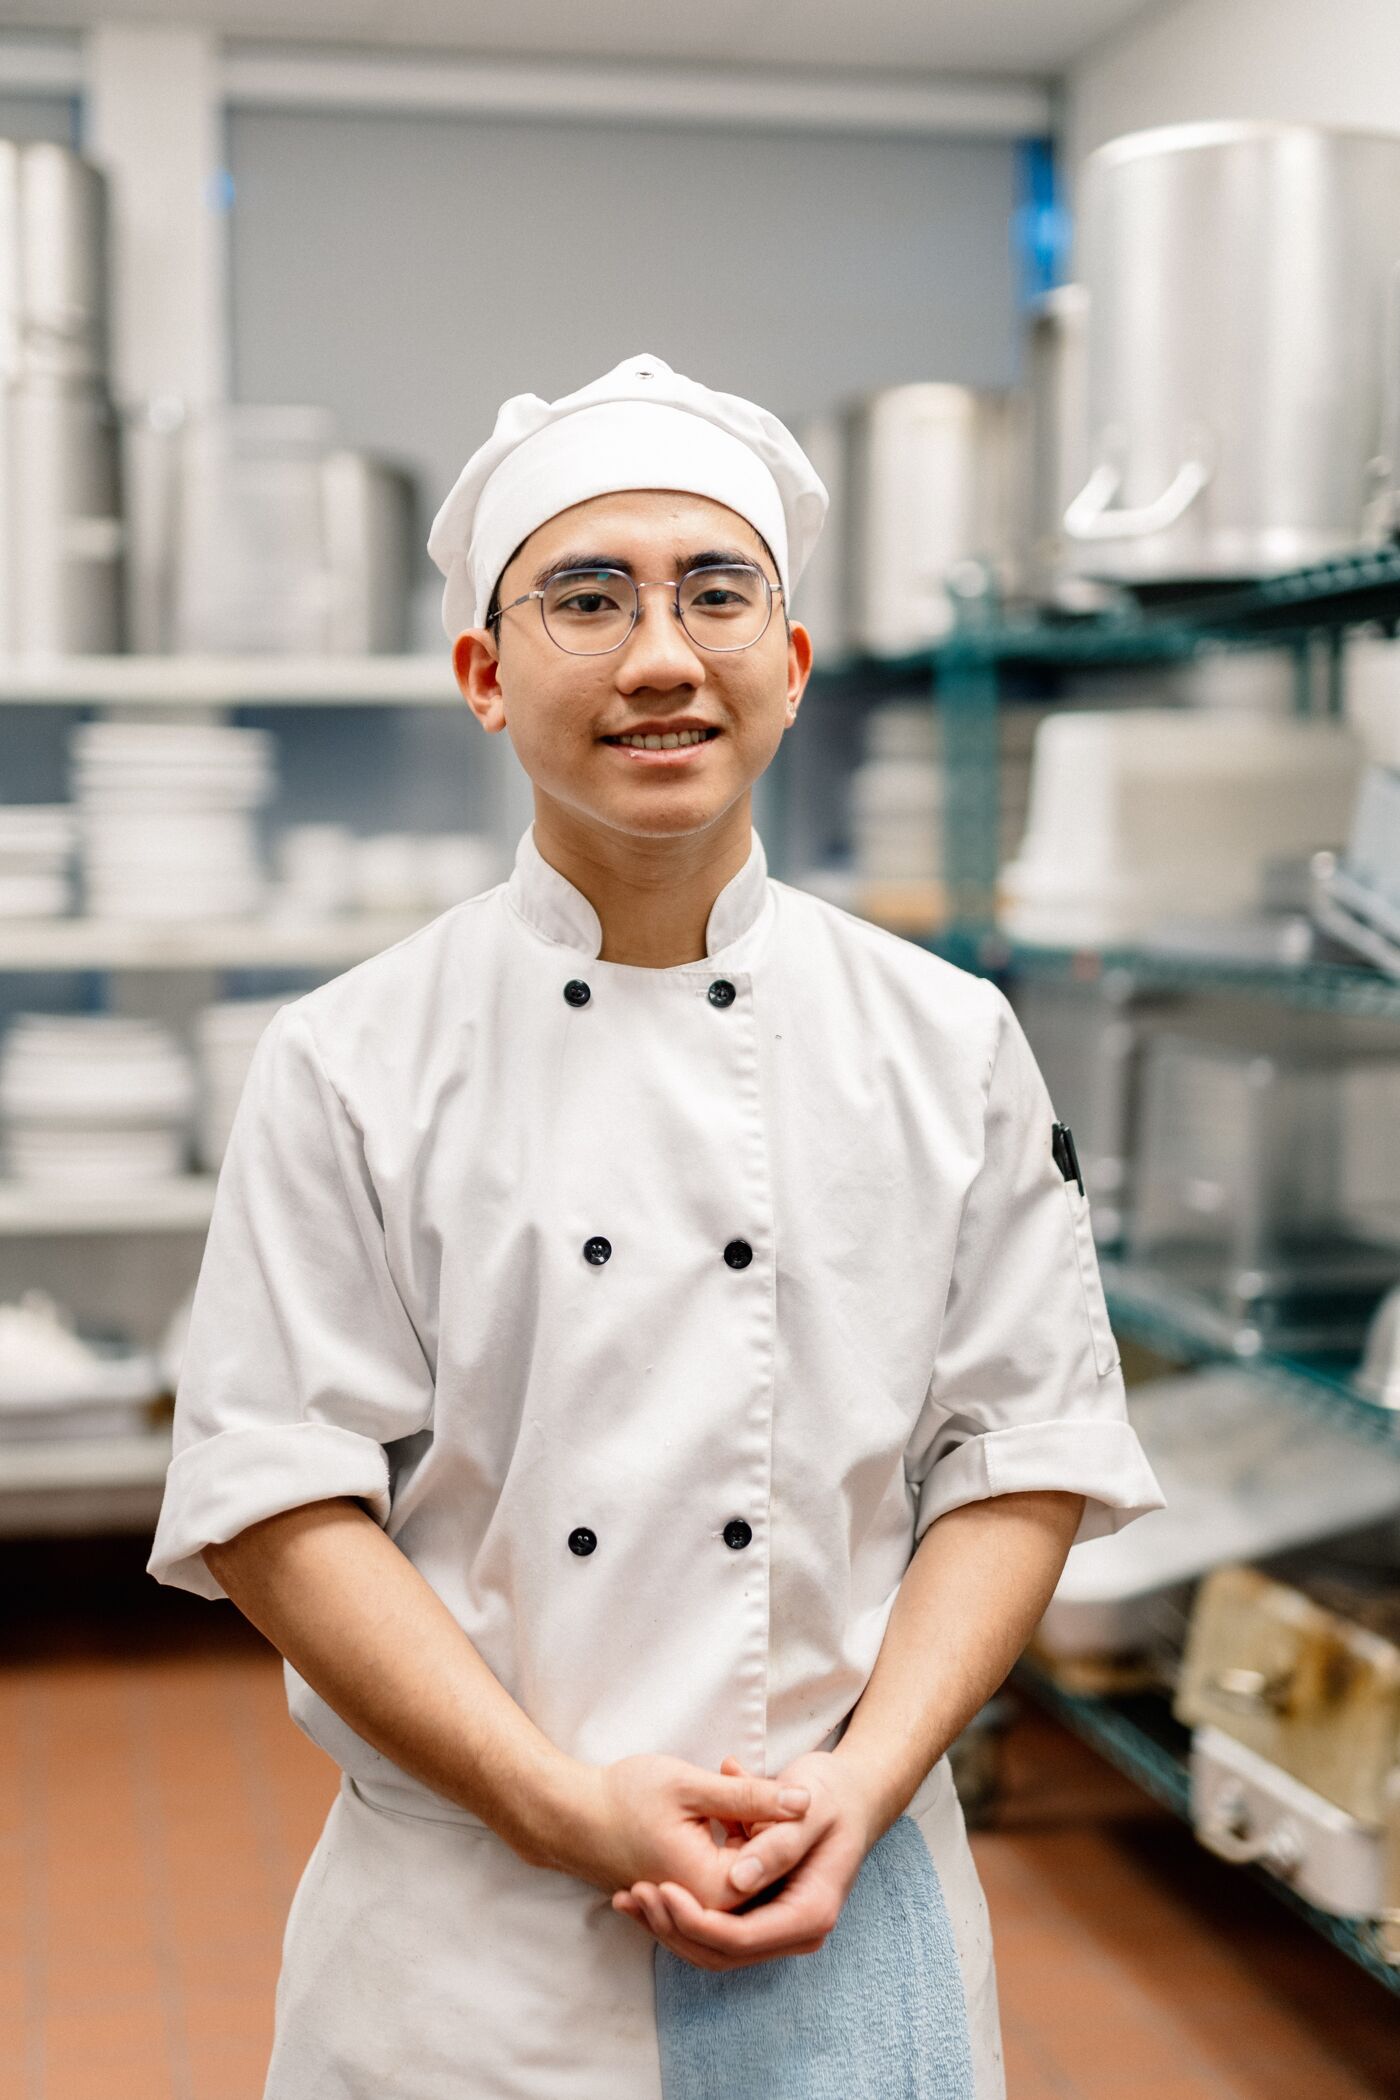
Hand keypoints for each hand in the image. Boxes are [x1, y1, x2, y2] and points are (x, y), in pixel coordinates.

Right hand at [562, 1754, 810, 1909]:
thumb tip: (806, 1802)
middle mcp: (706, 1910)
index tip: (740, 1785)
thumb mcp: (692, 1786)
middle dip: (756, 1830)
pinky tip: (714, 1820)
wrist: (571, 1816)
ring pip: (743, 1877)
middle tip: (725, 1795)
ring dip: (741, 1839)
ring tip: (713, 1806)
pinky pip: (723, 1881)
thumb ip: (752, 1796)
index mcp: (713, 1889)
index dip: (769, 1816)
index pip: (774, 1860)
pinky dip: (726, 1848)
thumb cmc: (625, 1796)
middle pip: (761, 1873)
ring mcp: (694, 1910)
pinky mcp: (685, 1901)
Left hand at [611, 1750, 881, 1971]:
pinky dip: (678, 1911)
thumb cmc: (831, 1793)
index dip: (696, 1920)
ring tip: (627, 1896)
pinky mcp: (759, 1911)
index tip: (659, 1888)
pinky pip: (713, 1927)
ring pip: (712, 1947)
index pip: (742, 1939)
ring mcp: (776, 1925)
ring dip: (668, 1924)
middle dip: (673, 1928)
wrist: (850, 1792)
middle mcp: (794, 1931)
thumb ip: (776, 1843)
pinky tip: (642, 1889)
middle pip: (722, 1953)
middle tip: (633, 1894)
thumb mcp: (807, 1808)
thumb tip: (738, 1880)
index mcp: (811, 1913)